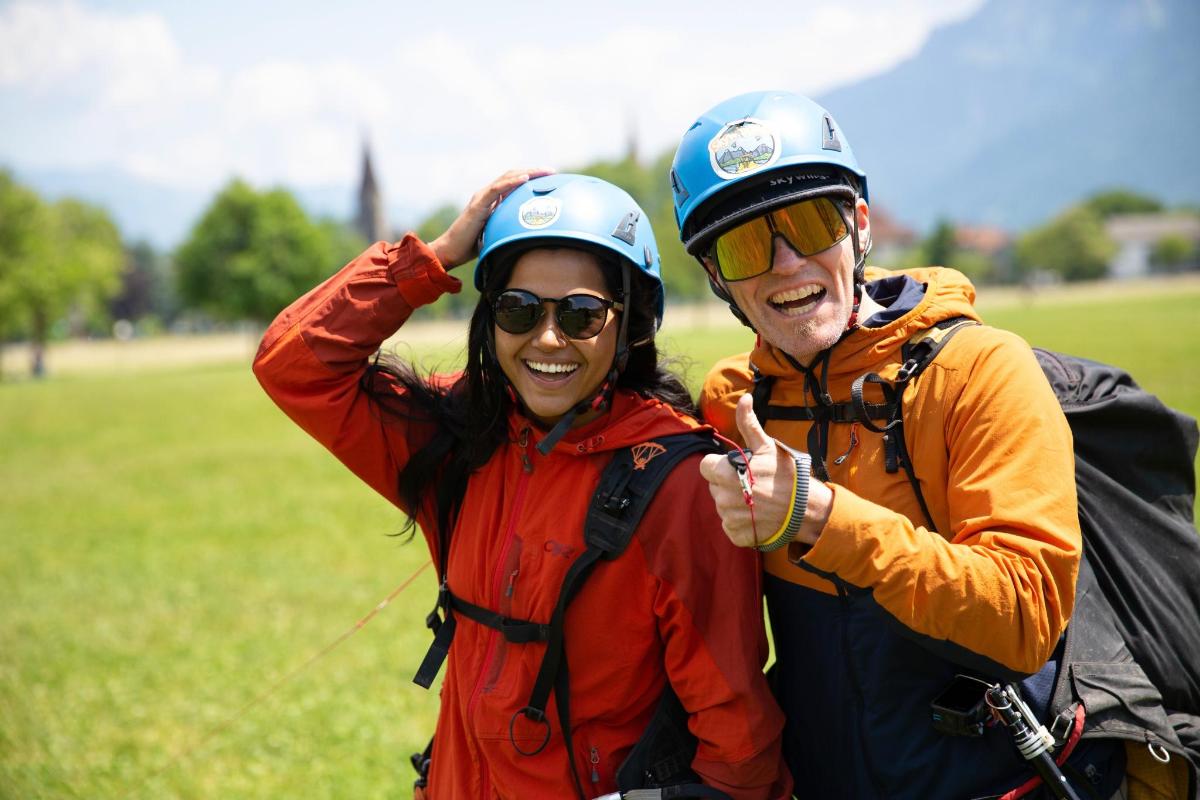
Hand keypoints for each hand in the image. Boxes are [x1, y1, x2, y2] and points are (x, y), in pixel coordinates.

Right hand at [429, 168, 554, 268]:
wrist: (451, 251)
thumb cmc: (472, 246)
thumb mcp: (497, 233)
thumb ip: (508, 227)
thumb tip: (529, 234)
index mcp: (492, 200)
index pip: (514, 182)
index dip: (531, 178)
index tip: (549, 179)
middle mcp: (487, 195)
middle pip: (513, 176)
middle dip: (534, 172)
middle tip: (552, 172)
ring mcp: (482, 197)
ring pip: (507, 178)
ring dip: (528, 173)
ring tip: (544, 172)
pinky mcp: (478, 205)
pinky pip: (497, 189)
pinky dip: (512, 183)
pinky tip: (525, 179)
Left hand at [699, 394, 831, 548]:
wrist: (806, 508)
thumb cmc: (785, 474)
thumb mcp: (766, 447)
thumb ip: (748, 424)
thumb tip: (744, 398)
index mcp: (723, 473)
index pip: (706, 467)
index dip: (721, 465)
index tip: (738, 467)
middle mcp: (722, 497)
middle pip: (714, 486)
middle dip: (728, 483)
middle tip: (752, 483)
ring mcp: (728, 517)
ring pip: (722, 506)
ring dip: (735, 502)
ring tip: (757, 499)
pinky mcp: (736, 534)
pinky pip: (730, 525)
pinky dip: (741, 521)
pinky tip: (757, 515)